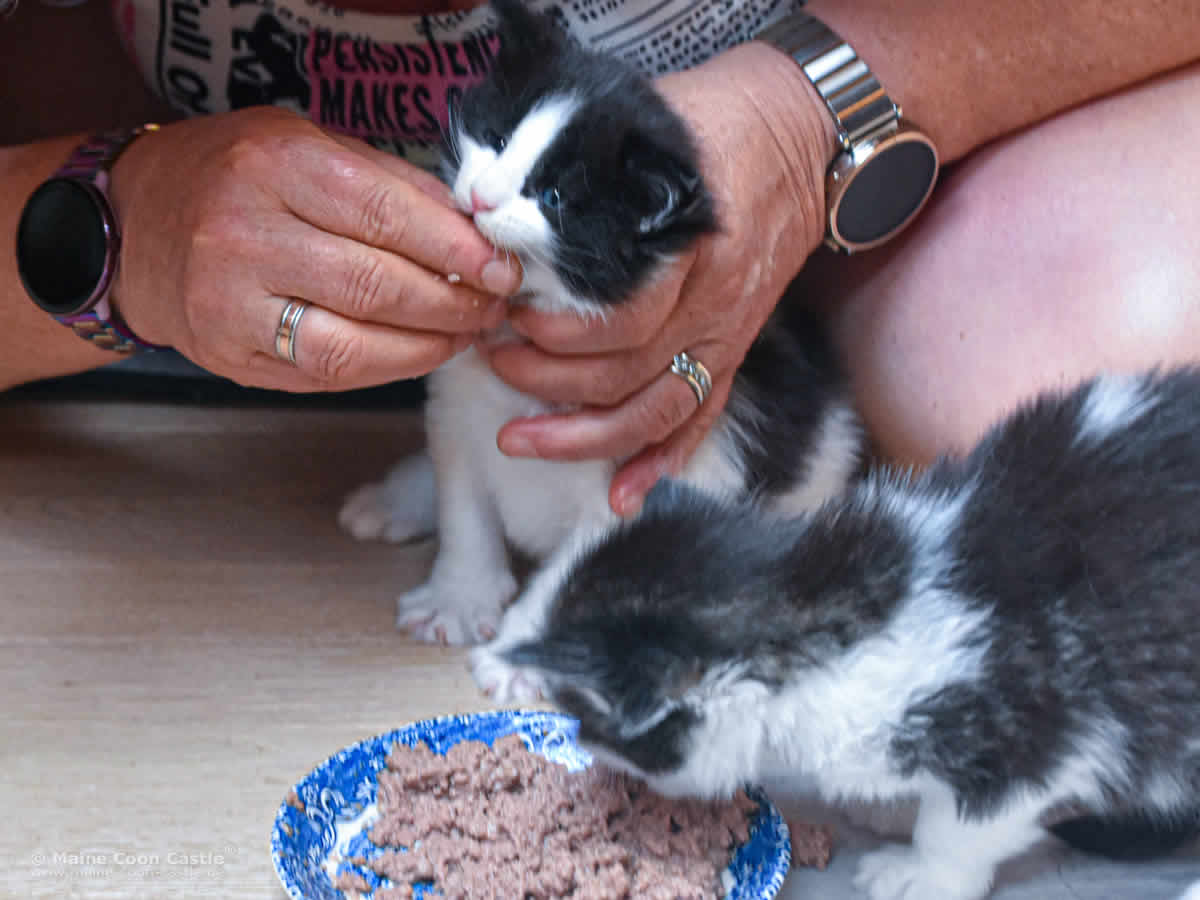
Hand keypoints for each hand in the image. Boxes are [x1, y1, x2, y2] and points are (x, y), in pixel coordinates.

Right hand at [108, 107, 521, 390]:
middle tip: (491, 307)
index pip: (385, 214)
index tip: (501, 268)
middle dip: (453, 304)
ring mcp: (229, 304)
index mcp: (273, 165)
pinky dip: (387, 369)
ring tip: (462, 334)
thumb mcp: (308, 145)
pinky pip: (327, 375)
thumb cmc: (236, 178)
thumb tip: (476, 232)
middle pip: (376, 285)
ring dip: (428, 347)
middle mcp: (244, 235)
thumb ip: (390, 184)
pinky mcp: (229, 355)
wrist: (135, 226)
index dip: (456, 249)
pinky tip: (417, 351)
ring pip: (354, 346)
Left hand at [480, 42, 836, 514]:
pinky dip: (662, 462)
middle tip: (493, 364)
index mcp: (690, 244)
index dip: (556, 332)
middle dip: (547, 382)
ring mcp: (727, 333)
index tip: (503, 319)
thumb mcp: (648, 121)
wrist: (805, 134)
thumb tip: (496, 201)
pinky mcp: (734, 349)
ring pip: (655, 411)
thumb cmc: (715, 121)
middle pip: (626, 372)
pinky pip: (700, 418)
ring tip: (521, 440)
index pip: (622, 315)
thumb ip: (585, 169)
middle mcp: (713, 302)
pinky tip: (622, 497)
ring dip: (584, 438)